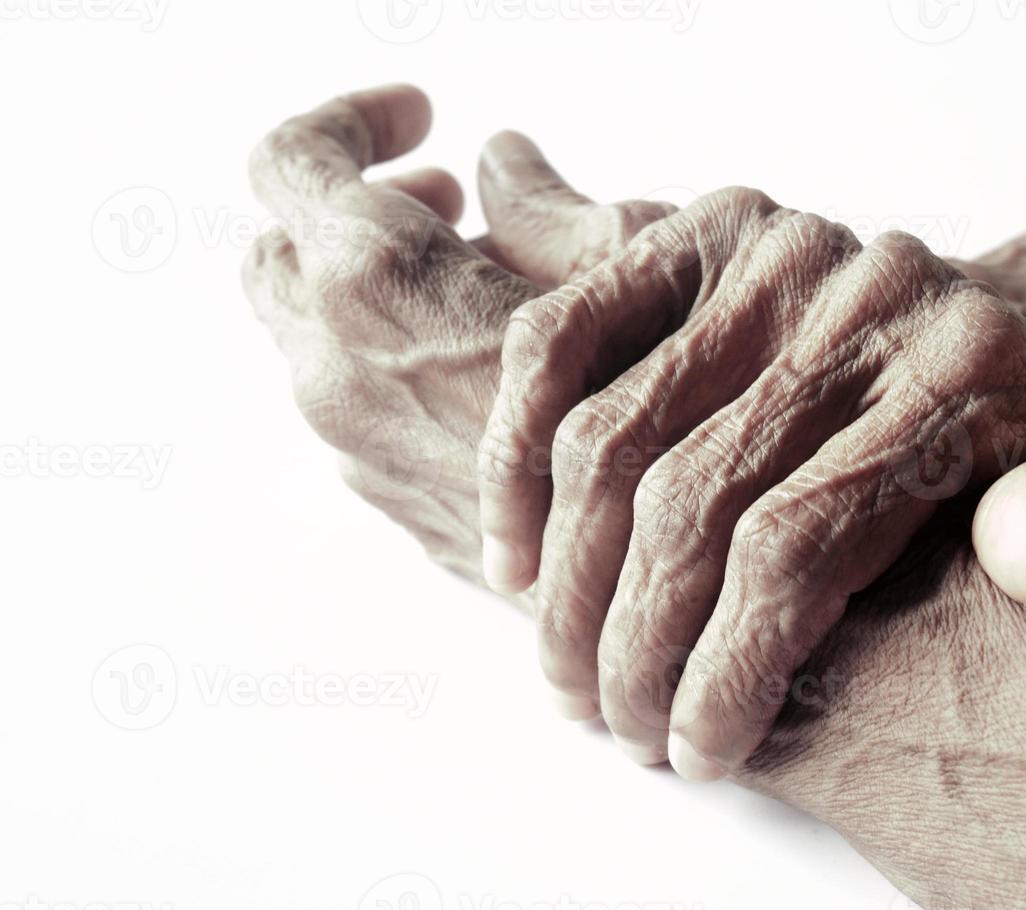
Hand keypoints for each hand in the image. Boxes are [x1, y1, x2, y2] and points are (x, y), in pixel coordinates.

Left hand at [240, 88, 668, 588]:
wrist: (646, 585)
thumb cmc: (653, 424)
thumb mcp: (622, 270)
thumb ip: (543, 204)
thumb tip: (504, 161)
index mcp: (378, 281)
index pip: (291, 160)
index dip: (349, 119)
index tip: (421, 122)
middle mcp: (335, 365)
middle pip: (282, 250)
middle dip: (353, 209)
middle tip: (443, 206)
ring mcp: (350, 441)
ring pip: (315, 336)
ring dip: (374, 293)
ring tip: (478, 290)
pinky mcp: (383, 497)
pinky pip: (355, 403)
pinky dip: (391, 362)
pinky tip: (484, 372)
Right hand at [476, 180, 1025, 778]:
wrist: (983, 317)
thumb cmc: (1014, 439)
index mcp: (958, 378)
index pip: (799, 543)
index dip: (727, 666)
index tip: (693, 751)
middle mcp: (857, 299)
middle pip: (691, 501)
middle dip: (634, 642)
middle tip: (615, 723)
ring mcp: (767, 252)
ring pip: (610, 438)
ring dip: (568, 577)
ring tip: (566, 669)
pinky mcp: (691, 229)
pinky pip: (557, 340)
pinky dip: (513, 455)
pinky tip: (515, 553)